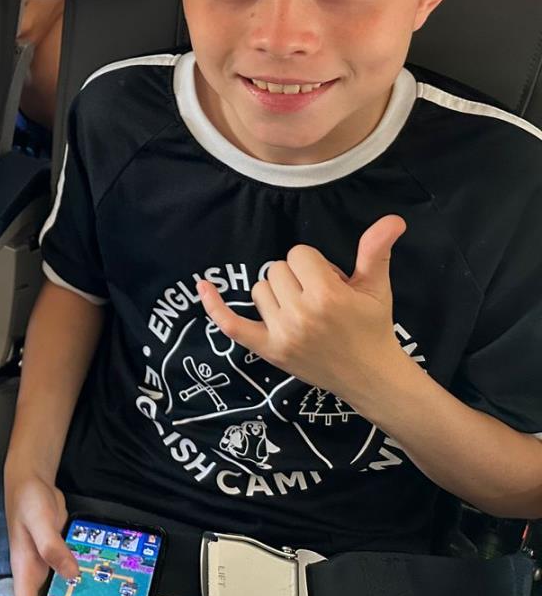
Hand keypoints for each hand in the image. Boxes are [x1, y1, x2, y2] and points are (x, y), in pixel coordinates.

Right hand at [6, 472, 78, 595]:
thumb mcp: (39, 520)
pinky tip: (99, 584)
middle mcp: (36, 572)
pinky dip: (82, 582)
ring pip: (60, 594)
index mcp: (25, 570)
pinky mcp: (60, 557)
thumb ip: (52, 546)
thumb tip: (71, 573)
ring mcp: (48, 565)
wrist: (32, 481)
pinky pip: (71, 576)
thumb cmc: (27, 499)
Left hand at [198, 215, 407, 399]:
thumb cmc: (373, 328)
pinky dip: (214, 307)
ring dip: (277, 295)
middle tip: (320, 301)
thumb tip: (394, 218)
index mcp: (327, 295)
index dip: (315, 265)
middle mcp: (300, 314)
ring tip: (303, 311)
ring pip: (259, 290)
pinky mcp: (268, 350)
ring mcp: (281, 334)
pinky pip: (231, 325)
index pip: (298, 254)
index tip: (332, 283)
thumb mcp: (377, 287)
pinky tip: (202, 287)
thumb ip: (376, 250)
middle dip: (297, 278)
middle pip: (276, 269)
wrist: (372, 377)